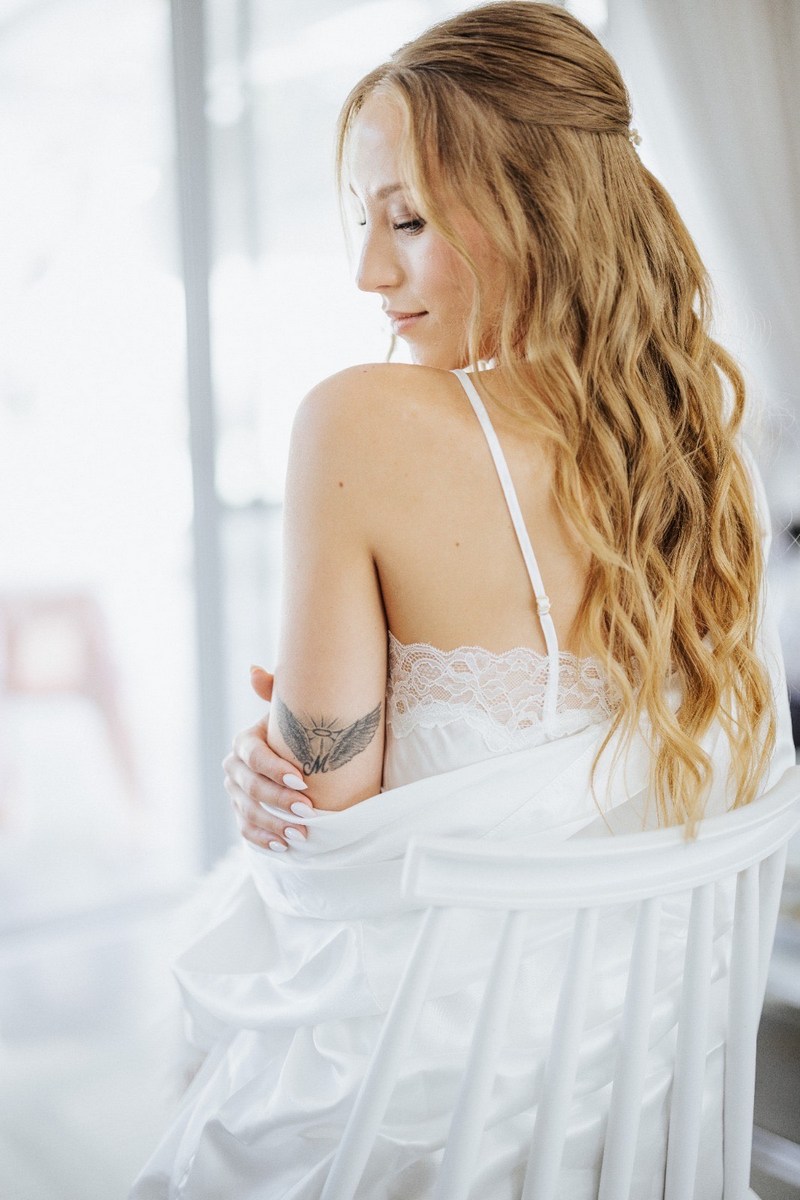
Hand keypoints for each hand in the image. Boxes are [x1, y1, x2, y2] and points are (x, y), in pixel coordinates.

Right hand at [223, 666, 312, 851]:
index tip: (303, 781)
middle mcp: (234, 768)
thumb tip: (254, 670)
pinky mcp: (241, 813)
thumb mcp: (291, 712)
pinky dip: (263, 840)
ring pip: (248, 812)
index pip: (255, 756)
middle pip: (251, 788)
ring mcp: (235, 793)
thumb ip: (277, 691)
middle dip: (279, 801)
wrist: (299, 755)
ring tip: (300, 834)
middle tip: (307, 811)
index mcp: (245, 742)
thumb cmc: (298, 730)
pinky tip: (283, 847)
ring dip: (274, 825)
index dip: (275, 770)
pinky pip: (246, 830)